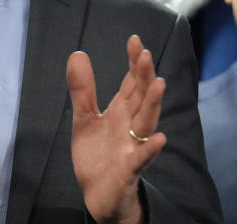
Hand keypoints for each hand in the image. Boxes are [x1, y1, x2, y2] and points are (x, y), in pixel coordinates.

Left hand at [67, 34, 166, 223]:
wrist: (98, 195)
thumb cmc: (97, 155)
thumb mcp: (84, 118)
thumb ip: (83, 89)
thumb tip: (78, 53)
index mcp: (122, 111)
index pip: (132, 82)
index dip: (134, 62)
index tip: (135, 40)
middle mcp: (131, 125)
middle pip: (141, 97)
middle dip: (144, 76)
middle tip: (146, 55)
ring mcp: (132, 146)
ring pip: (146, 122)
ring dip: (153, 104)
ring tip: (158, 84)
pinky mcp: (129, 169)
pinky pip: (142, 158)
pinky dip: (150, 149)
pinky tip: (158, 139)